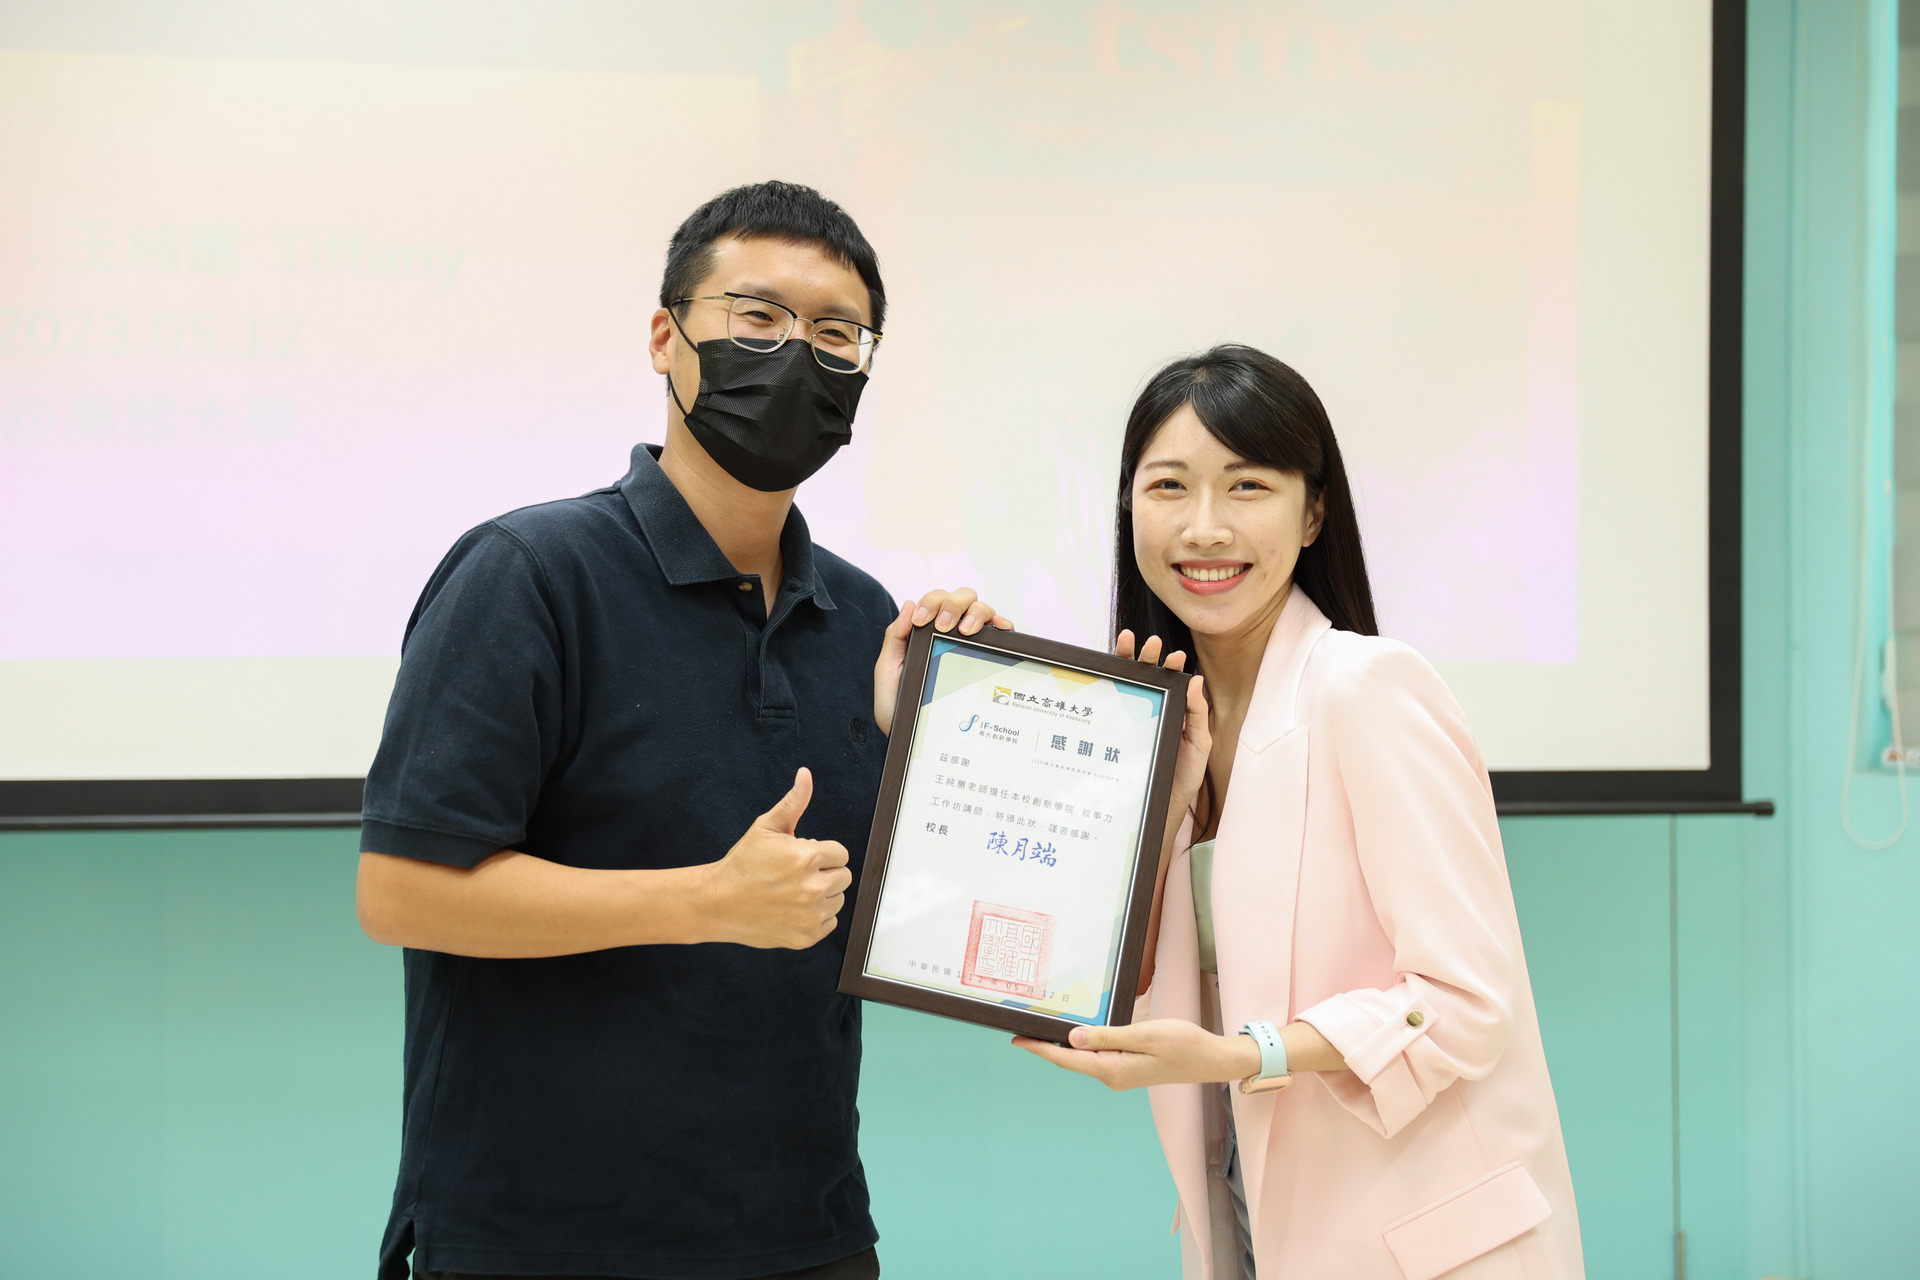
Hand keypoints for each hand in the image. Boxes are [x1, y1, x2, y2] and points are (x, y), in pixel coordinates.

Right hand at [701, 768, 851, 948]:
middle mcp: (813, 888)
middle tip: (797, 874)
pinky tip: (793, 909)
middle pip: (844, 877)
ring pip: (838, 900)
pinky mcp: (806, 936)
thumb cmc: (742, 863)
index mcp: (808, 858)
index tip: (802, 857)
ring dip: (823, 895)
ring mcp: (810, 915)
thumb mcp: (766, 827)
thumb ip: (793, 802)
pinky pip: (830, 922)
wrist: (718, 902)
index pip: (842, 854)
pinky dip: (816, 916)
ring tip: (793, 891)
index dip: (823, 853)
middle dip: (826, 873)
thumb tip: (805, 775)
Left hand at [874, 588, 1014, 736]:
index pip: (936, 601)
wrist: (918, 742)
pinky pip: (1003, 634)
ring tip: (966, 631)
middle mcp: (951, 634)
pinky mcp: (990, 660)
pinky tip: (998, 630)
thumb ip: (894, 638)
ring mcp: (973, 645)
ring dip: (976, 612)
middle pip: (962, 598)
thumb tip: (910, 603)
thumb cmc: (901, 708)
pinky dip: (1003, 624)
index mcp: (926, 634)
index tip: (920, 622)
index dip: (931, 602)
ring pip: (982, 609)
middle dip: (952, 604)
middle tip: (942, 626)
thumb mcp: (888, 672)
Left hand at [1013, 1019, 1259, 1090]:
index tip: (1017, 1039)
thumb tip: (1072, 1039)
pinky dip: (1081, 1046)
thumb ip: (1107, 1037)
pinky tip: (1075, 1035)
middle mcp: (1112, 1076)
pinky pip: (1097, 1057)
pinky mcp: (1127, 1067)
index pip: (1067, 1059)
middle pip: (1070, 1060)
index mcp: (1113, 1070)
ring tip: (1041, 1029)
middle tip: (1022, 1028)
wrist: (1211, 1059)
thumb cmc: (1183, 1044)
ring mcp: (1119, 1074)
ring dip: (1062, 1046)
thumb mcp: (1144, 1035)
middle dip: (1045, 1046)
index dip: (1040, 1049)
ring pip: (1083, 1059)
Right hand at [1114, 630, 1209, 839]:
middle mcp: (1149, 711)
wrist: (1162, 806)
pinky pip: (1107, 707)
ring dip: (1125, 662)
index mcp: (1172, 710)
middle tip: (1151, 644)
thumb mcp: (1198, 744)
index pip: (1168, 681)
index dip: (1169, 665)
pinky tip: (1107, 673)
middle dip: (1146, 657)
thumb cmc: (1183, 776)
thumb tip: (1195, 680)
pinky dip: (1104, 687)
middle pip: (1144, 676)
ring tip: (1128, 644)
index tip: (1175, 656)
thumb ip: (1197, 713)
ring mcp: (1129, 720)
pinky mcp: (1113, 732)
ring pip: (1124, 685)